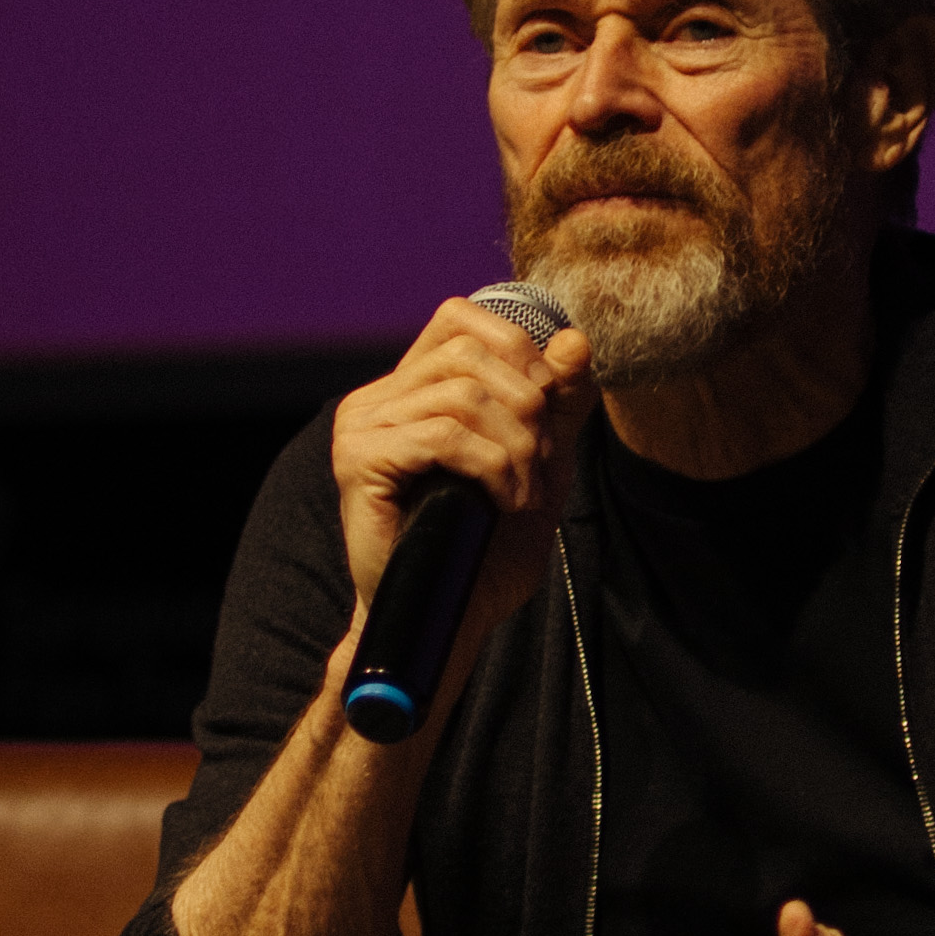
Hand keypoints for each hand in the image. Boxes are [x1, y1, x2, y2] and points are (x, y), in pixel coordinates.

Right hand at [332, 298, 596, 633]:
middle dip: (528, 406)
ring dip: (514, 447)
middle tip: (539, 467)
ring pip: (462, 395)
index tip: (546, 410)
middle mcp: (377, 397)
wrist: (448, 618)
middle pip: (472, 352)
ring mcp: (361, 426)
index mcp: (411, 389)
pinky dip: (490, 467)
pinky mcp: (358, 461)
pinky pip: (443, 435)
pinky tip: (500, 503)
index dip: (518, 349)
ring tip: (523, 496)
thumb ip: (557, 403)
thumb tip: (576, 339)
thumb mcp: (539, 464)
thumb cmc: (486, 549)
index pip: (462, 318)